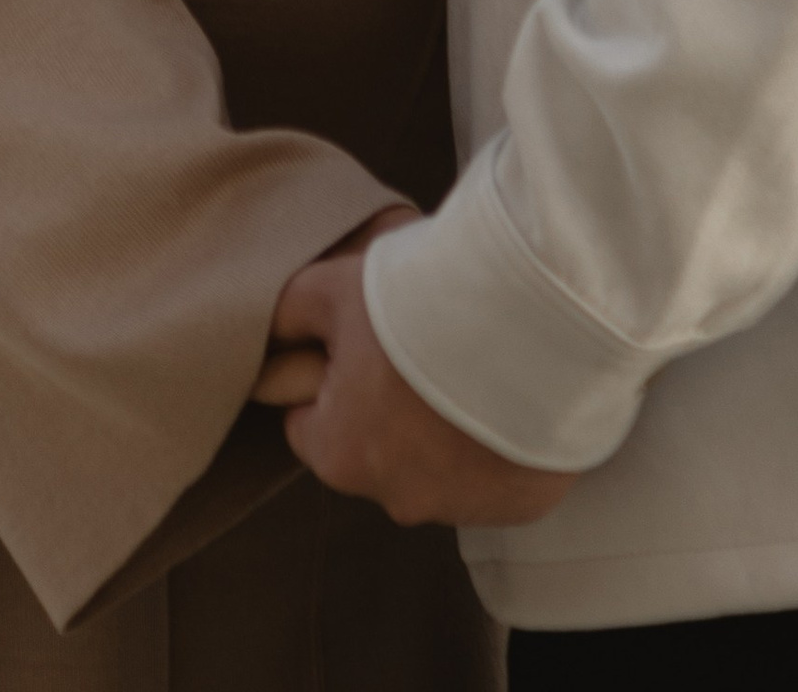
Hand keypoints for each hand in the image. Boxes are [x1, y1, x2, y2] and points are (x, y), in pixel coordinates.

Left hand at [251, 232, 578, 529]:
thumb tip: (268, 330)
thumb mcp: (331, 288)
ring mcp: (463, 507)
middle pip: (376, 451)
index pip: (312, 424)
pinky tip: (508, 394)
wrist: (528, 320)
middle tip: (422, 348)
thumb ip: (288, 314)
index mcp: (339, 454)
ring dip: (447, 430)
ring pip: (438, 468)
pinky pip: (496, 478)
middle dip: (390, 409)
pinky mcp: (518, 506)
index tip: (364, 346)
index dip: (332, 378)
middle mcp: (396, 498)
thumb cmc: (418, 304)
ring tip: (470, 365)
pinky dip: (497, 445)